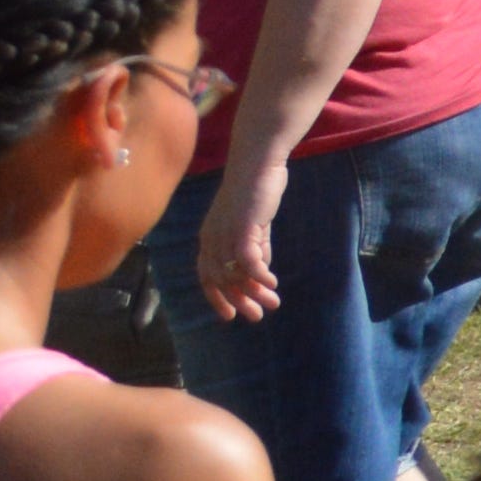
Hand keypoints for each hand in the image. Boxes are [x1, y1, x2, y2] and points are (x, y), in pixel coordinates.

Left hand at [197, 150, 292, 323]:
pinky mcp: (242, 228)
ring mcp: (225, 234)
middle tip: (256, 316)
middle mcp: (212, 239)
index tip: (230, 315)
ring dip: (254, 291)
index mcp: (209, 238)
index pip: (206, 276)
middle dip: (238, 300)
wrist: (258, 165)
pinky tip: (273, 282)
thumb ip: (256, 247)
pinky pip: (248, 260)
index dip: (217, 297)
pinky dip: (260, 275)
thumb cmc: (256, 191)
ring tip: (273, 302)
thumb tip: (260, 272)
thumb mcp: (254, 225)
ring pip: (235, 273)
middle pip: (221, 279)